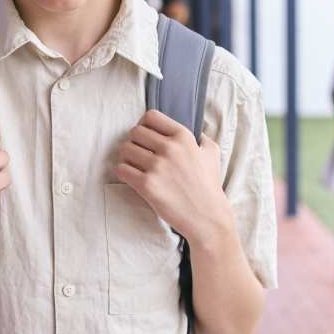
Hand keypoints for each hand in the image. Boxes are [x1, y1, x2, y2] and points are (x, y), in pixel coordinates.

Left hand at [115, 109, 231, 247]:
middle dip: (134, 142)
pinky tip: (132, 177)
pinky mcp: (146, 185)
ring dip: (127, 157)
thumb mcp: (212, 155)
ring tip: (135, 166)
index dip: (144, 125)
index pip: (151, 116)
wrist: (207, 217)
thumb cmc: (209, 186)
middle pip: (134, 132)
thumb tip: (197, 132)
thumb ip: (202, 139)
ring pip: (124, 149)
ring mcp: (157, 166)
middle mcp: (170, 148)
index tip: (145, 136)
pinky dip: (123, 172)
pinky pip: (121, 169)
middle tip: (139, 153)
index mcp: (184, 136)